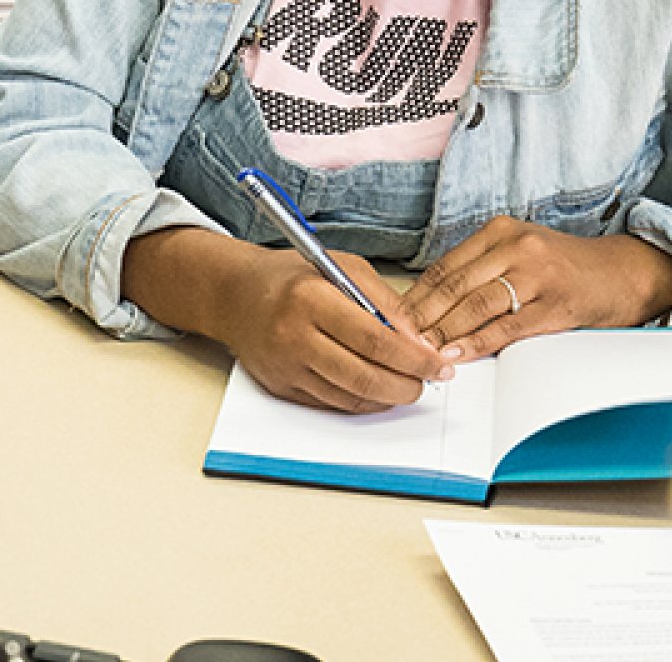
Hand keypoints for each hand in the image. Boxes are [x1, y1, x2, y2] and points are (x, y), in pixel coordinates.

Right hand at [125, 228, 449, 412]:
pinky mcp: (281, 387)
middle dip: (407, 385)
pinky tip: (378, 390)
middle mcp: (294, 336)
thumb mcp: (344, 268)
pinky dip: (361, 401)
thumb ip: (384, 302)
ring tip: (408, 385)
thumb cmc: (292, 277)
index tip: (437, 363)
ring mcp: (285, 366)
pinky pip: (331, 404)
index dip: (414, 358)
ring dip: (387, 397)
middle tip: (428, 379)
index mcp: (311, 299)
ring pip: (350, 398)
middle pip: (365, 377)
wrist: (234, 295)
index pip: (375, 340)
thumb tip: (418, 340)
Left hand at [404, 218, 671, 361]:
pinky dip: (477, 343)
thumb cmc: (566, 268)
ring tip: (421, 352)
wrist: (623, 273)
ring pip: (475, 306)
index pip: (445, 267)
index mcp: (500, 231)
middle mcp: (516, 246)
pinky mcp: (555, 304)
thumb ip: (480, 270)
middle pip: (454, 286)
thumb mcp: (520, 253)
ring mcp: (537, 274)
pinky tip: (458, 354)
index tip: (392, 319)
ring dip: (443, 333)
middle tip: (398, 340)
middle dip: (421, 317)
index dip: (414, 297)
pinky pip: (507, 326)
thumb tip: (429, 305)